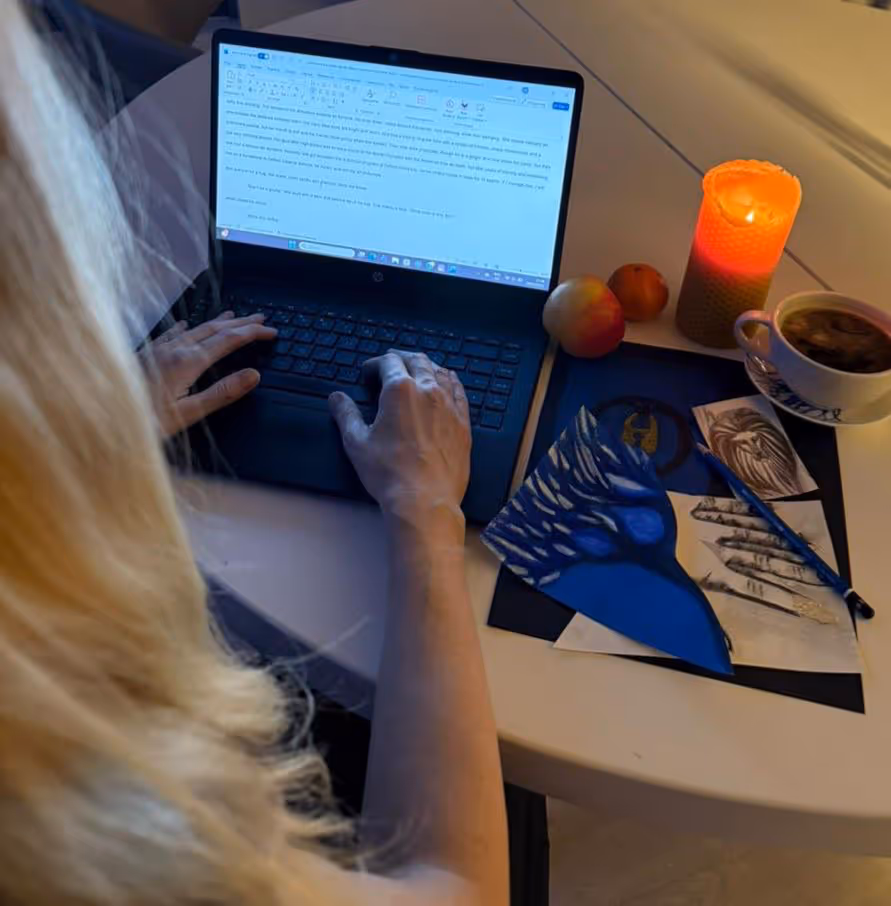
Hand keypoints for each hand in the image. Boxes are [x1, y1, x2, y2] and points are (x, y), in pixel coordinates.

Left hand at [139, 312, 276, 436]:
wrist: (100, 416)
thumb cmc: (144, 422)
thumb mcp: (188, 413)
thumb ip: (222, 393)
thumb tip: (253, 375)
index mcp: (187, 362)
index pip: (228, 341)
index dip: (252, 333)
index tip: (271, 331)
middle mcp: (173, 349)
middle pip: (214, 329)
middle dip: (241, 323)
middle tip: (262, 319)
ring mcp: (157, 350)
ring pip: (195, 329)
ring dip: (218, 322)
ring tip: (234, 316)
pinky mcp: (145, 355)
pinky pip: (171, 335)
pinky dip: (186, 328)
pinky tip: (185, 326)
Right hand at [329, 350, 471, 527]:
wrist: (425, 500)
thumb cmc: (388, 473)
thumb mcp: (357, 442)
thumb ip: (346, 414)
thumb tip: (336, 397)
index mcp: (400, 390)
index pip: (389, 362)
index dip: (375, 363)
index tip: (368, 373)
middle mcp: (428, 390)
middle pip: (417, 361)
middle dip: (401, 359)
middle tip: (391, 364)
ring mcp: (449, 405)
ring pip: (440, 372)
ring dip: (425, 367)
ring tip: (416, 371)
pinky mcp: (463, 422)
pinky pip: (459, 391)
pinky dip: (449, 381)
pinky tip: (445, 384)